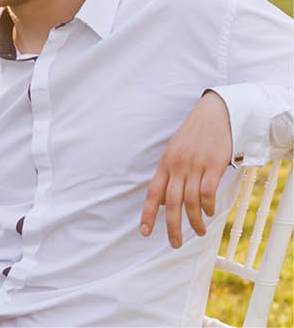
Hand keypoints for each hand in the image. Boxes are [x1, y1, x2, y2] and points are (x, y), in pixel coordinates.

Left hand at [140, 91, 232, 247]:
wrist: (214, 115)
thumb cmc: (194, 136)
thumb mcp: (174, 153)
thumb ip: (169, 175)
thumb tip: (163, 201)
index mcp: (165, 164)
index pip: (152, 193)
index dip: (147, 214)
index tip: (144, 232)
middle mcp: (177, 166)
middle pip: (171, 202)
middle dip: (172, 226)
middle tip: (175, 243)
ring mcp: (195, 166)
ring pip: (191, 200)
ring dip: (194, 220)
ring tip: (198, 231)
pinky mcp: (213, 165)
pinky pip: (208, 191)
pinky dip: (208, 206)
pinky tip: (209, 212)